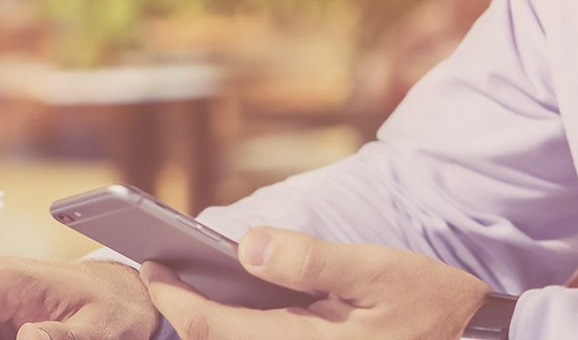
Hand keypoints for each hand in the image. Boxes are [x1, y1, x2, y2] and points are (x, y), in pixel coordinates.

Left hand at [141, 226, 489, 339]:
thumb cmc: (428, 303)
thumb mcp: (375, 270)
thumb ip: (310, 261)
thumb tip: (246, 247)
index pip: (214, 329)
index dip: (173, 299)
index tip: (149, 266)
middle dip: (182, 314)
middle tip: (157, 273)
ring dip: (209, 324)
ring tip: (187, 285)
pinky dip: (239, 328)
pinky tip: (237, 300)